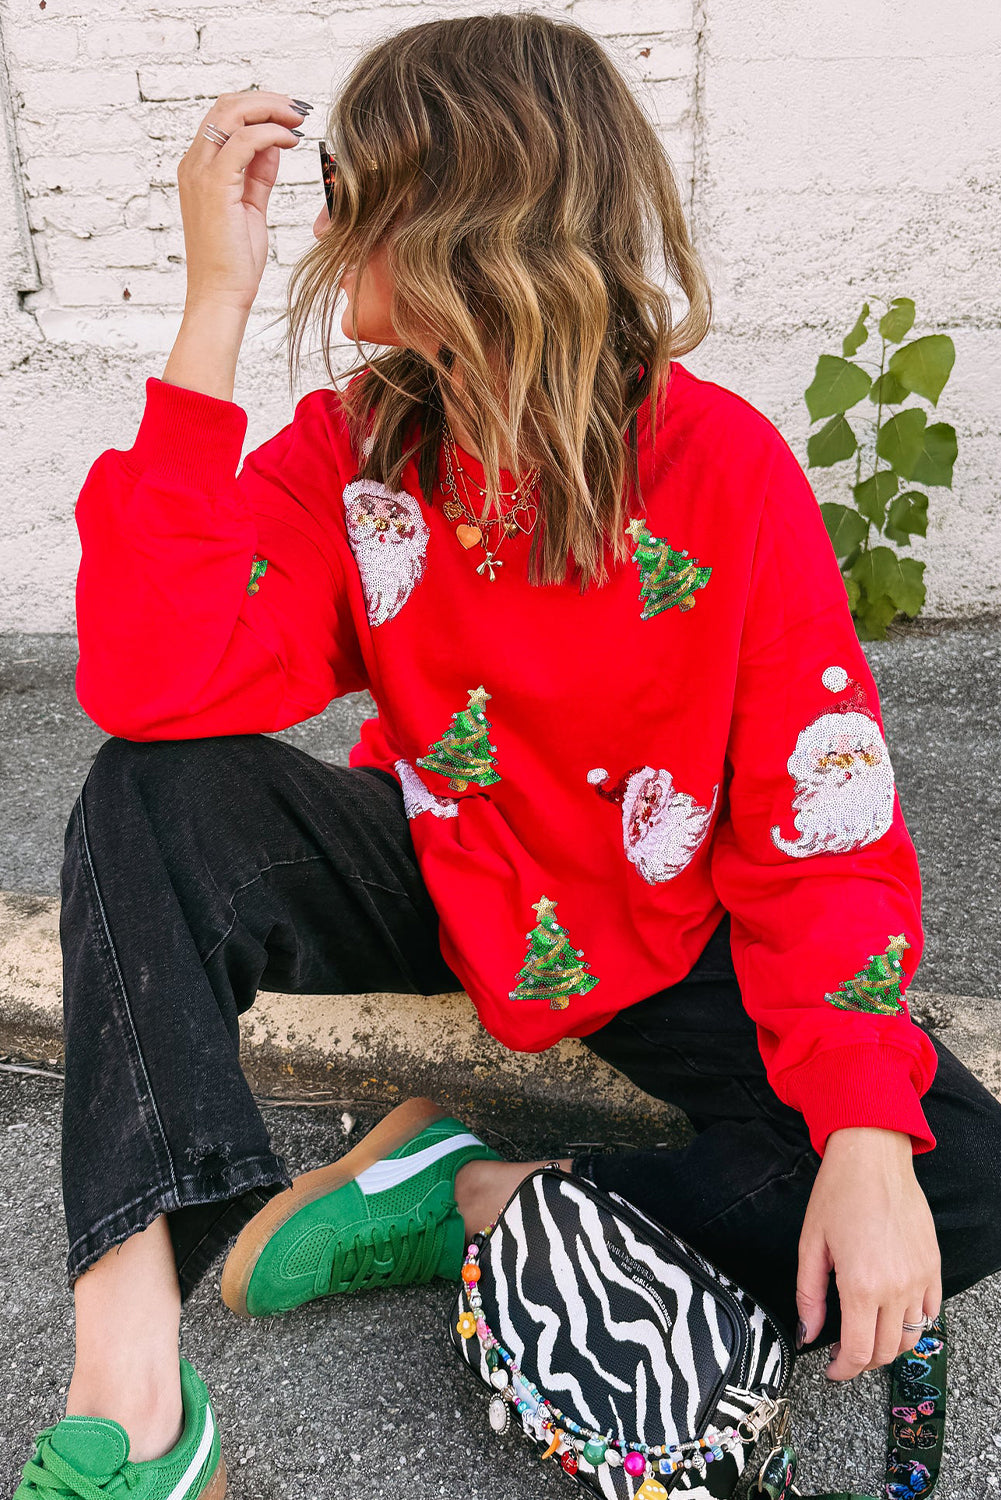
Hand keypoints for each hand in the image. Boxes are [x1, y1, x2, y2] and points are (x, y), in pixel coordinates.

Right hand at [176, 89, 309, 315]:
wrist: (220, 294)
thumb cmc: (234, 261)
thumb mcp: (251, 206)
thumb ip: (259, 173)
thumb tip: (274, 145)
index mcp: (199, 169)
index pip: (224, 118)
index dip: (258, 108)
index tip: (290, 116)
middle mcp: (194, 165)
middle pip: (226, 106)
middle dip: (266, 101)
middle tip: (298, 110)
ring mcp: (201, 173)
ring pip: (232, 114)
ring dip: (270, 110)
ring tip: (298, 121)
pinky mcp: (216, 185)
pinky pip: (244, 141)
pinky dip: (271, 134)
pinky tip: (291, 142)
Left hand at [796, 1126, 940, 1380]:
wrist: (873, 1157)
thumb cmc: (838, 1193)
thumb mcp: (810, 1244)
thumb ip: (809, 1296)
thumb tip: (807, 1334)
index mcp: (861, 1286)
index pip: (857, 1352)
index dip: (842, 1371)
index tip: (831, 1370)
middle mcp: (896, 1288)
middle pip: (886, 1351)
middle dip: (862, 1361)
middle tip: (844, 1352)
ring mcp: (920, 1279)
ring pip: (911, 1336)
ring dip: (888, 1345)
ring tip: (867, 1333)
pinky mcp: (933, 1266)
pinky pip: (930, 1311)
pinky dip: (913, 1322)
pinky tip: (891, 1312)